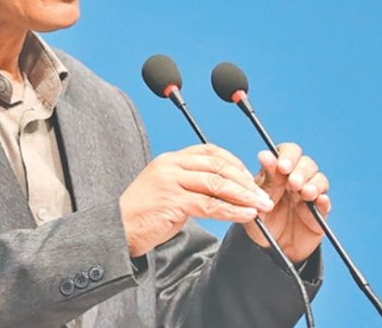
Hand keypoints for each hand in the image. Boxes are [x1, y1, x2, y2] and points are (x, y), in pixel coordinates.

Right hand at [119, 144, 274, 256]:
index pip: (211, 152)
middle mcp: (171, 165)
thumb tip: (223, 189)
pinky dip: (232, 210)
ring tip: (261, 206)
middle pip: (218, 166)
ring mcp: (171, 181)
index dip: (234, 163)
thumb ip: (191, 184)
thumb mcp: (169, 190)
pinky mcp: (172, 201)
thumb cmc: (145, 214)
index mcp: (171, 159)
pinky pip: (210, 204)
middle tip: (264, 194)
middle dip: (244, 180)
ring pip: (217, 184)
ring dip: (243, 196)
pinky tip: (246, 215)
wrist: (118, 229)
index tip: (249, 177)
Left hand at [243, 143, 330, 262]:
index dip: (287, 155)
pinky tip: (317, 201)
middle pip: (306, 163)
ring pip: (319, 179)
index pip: (287, 153)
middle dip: (301, 170)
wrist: (271, 250)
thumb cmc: (261, 222)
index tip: (282, 166)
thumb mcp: (256, 203)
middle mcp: (295, 180)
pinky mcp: (319, 212)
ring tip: (305, 193)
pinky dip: (323, 199)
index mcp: (278, 174)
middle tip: (293, 182)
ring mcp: (309, 195)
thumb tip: (265, 155)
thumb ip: (262, 181)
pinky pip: (326, 202)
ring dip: (314, 183)